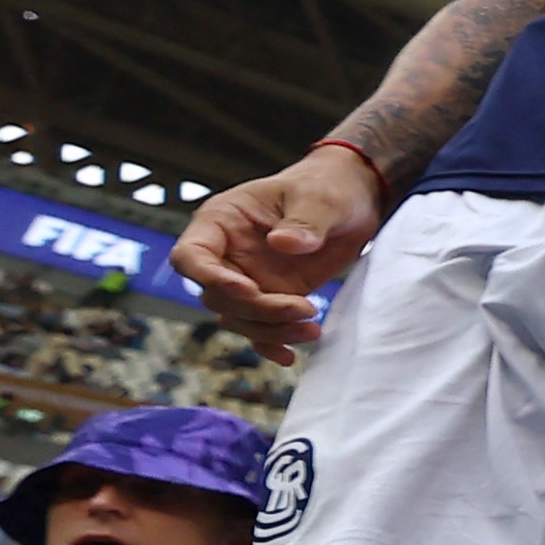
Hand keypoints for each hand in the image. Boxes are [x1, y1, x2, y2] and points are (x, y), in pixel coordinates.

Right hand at [173, 145, 391, 355]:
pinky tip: (289, 356)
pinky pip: (259, 327)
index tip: (248, 289)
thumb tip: (283, 244)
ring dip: (270, 330)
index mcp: (221, 221)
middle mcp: (226, 254)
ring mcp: (247, 278)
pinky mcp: (271, 296)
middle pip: (217, 295)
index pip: (191, 255)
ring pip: (238, 317)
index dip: (210, 278)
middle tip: (304, 308)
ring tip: (312, 330)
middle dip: (257, 309)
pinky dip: (271, 343)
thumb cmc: (328, 187)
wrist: (352, 200)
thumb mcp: (321, 197)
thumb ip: (304, 220)